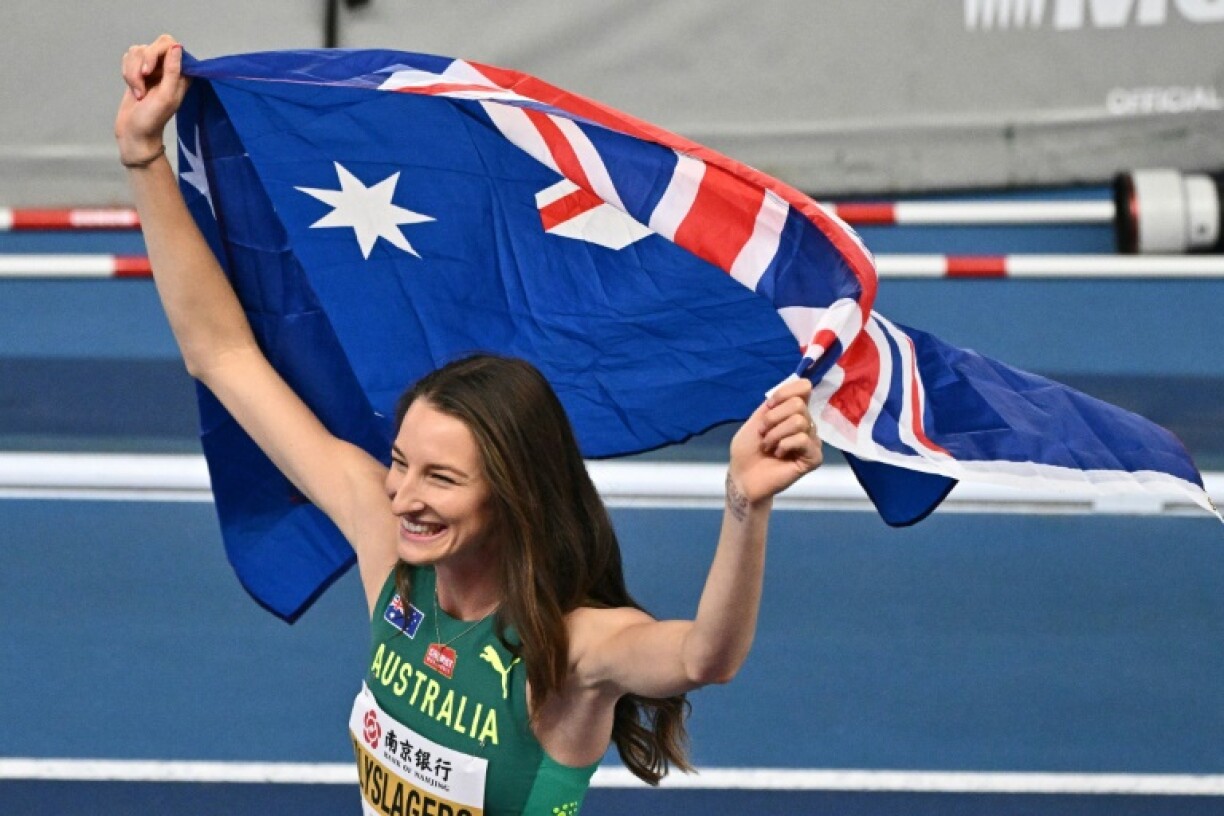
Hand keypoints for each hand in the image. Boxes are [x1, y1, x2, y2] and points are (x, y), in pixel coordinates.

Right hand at [115, 35, 189, 164]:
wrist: (134, 132)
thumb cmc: (152, 118)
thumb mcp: (166, 96)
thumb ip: (172, 71)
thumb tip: (177, 47)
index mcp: (181, 73)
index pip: (170, 44)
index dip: (156, 53)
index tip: (150, 71)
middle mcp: (168, 68)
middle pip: (152, 45)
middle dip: (141, 63)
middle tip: (143, 80)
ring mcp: (153, 69)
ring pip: (137, 52)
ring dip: (133, 72)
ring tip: (138, 92)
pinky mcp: (138, 71)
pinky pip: (128, 58)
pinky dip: (127, 73)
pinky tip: (133, 89)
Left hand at [727, 377, 821, 504]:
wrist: (743, 476)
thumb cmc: (748, 450)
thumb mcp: (756, 419)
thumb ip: (775, 404)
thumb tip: (796, 385)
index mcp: (793, 412)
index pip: (804, 387)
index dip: (784, 393)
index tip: (768, 406)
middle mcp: (806, 424)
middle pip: (798, 404)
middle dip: (773, 418)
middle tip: (763, 434)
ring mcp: (812, 441)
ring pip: (799, 421)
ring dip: (775, 434)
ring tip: (769, 447)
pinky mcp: (814, 457)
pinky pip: (803, 439)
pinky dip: (784, 445)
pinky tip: (778, 455)